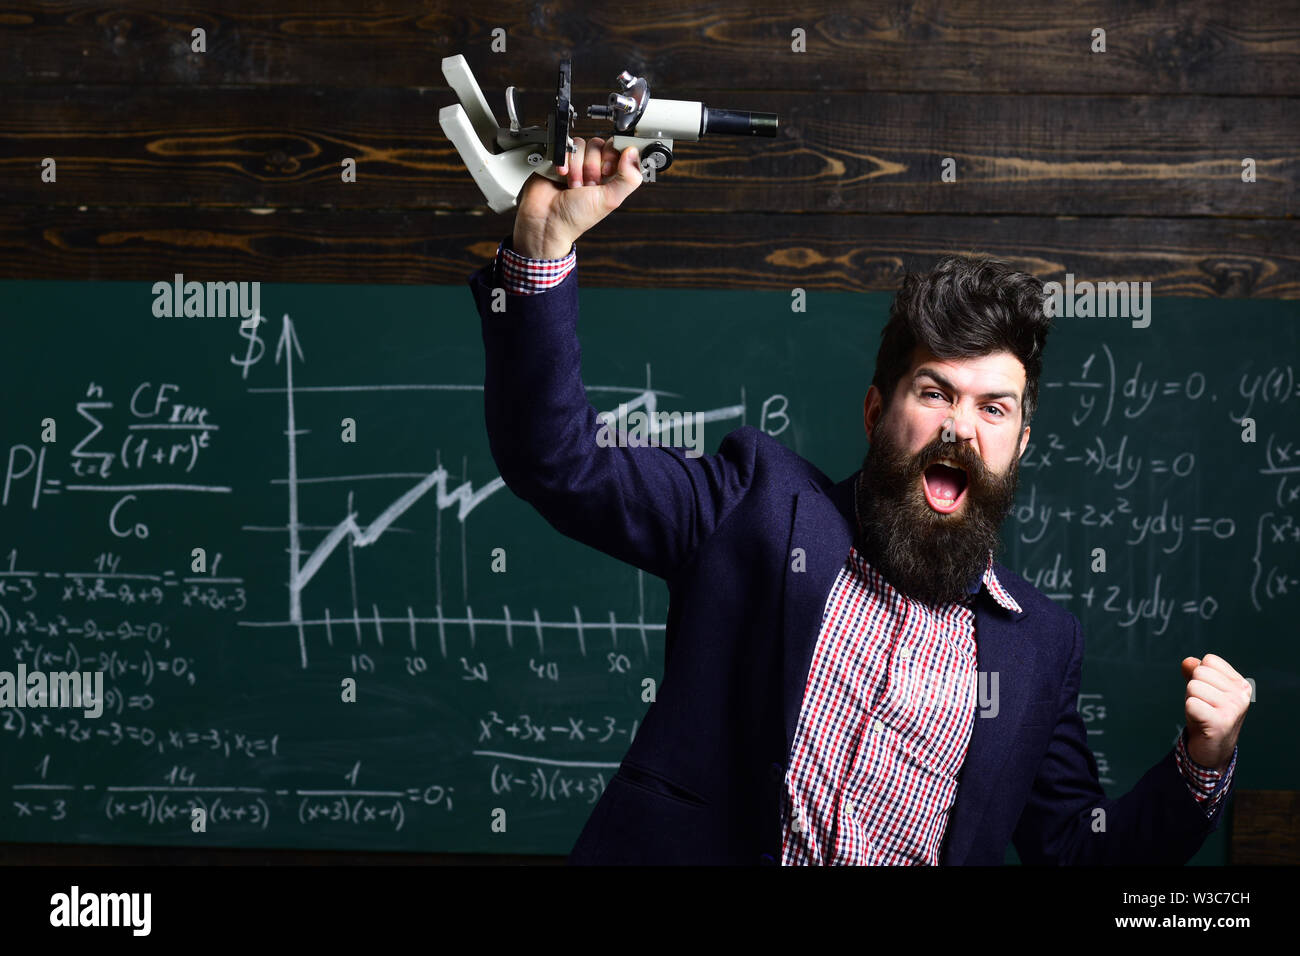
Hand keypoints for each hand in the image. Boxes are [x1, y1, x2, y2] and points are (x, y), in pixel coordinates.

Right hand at [512, 136, 642, 258]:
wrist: (546, 220)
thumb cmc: (577, 217)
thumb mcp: (610, 199)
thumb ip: (628, 178)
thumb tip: (633, 152)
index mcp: (610, 176)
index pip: (618, 149)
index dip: (612, 156)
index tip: (607, 171)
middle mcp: (594, 167)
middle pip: (598, 145)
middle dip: (591, 167)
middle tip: (587, 185)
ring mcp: (576, 162)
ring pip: (581, 145)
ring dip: (576, 168)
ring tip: (573, 186)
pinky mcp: (559, 158)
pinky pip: (565, 146)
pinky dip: (564, 161)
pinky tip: (561, 176)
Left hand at [1181, 653, 1249, 770]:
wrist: (1212, 749)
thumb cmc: (1206, 715)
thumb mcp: (1201, 690)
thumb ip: (1194, 672)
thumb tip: (1187, 661)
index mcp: (1240, 684)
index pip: (1209, 660)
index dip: (1199, 676)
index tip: (1207, 695)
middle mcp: (1241, 695)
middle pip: (1199, 673)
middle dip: (1193, 689)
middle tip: (1203, 707)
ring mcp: (1233, 708)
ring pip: (1193, 687)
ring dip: (1191, 701)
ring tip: (1202, 715)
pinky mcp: (1221, 722)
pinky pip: (1191, 704)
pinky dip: (1190, 712)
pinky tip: (1201, 722)